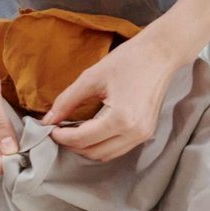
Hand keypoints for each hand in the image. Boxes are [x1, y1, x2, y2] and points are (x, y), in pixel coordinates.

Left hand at [44, 29, 186, 161]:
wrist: (160, 55)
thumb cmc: (128, 60)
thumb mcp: (91, 78)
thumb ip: (67, 101)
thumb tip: (48, 120)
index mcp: (121, 118)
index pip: (83, 139)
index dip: (61, 137)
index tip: (48, 129)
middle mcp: (134, 132)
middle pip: (94, 153)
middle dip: (72, 145)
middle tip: (58, 131)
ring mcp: (142, 136)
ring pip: (106, 155)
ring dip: (86, 148)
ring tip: (72, 132)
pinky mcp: (146, 134)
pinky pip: (118, 149)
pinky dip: (101, 144)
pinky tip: (90, 131)